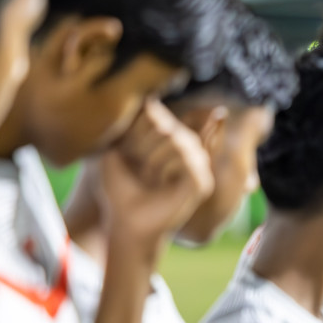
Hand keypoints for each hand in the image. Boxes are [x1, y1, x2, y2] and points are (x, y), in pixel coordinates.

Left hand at [99, 100, 212, 251]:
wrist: (125, 221)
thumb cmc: (119, 188)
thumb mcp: (119, 150)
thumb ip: (136, 126)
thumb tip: (152, 101)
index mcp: (169, 141)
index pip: (158, 116)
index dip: (138, 131)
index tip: (128, 154)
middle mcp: (187, 150)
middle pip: (166, 125)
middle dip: (144, 146)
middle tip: (140, 170)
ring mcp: (197, 166)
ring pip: (177, 139)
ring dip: (152, 159)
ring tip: (149, 177)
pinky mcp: (202, 182)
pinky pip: (187, 159)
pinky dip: (166, 169)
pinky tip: (160, 183)